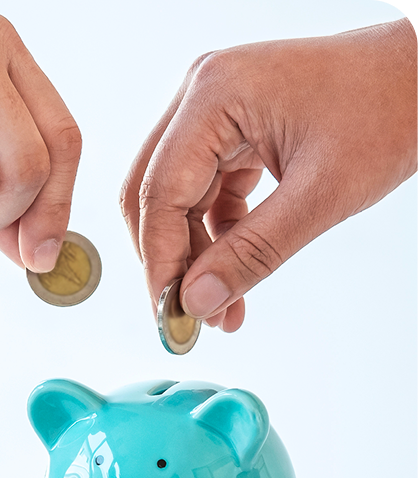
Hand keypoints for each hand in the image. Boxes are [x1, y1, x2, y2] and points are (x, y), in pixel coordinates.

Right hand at [120, 18, 417, 331]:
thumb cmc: (390, 109)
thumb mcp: (321, 194)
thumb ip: (252, 252)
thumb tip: (197, 301)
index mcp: (215, 95)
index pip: (158, 193)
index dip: (159, 262)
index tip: (169, 314)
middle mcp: (201, 97)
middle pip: (153, 196)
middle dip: (168, 262)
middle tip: (186, 317)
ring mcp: (214, 114)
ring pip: (177, 202)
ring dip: (193, 258)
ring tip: (217, 309)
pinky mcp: (231, 134)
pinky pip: (206, 196)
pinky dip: (215, 240)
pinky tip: (230, 280)